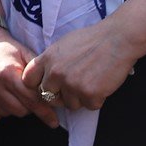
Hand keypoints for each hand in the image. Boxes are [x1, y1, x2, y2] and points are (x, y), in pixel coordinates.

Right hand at [0, 27, 57, 128]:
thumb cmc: (5, 49)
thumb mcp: (25, 54)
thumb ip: (39, 72)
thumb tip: (55, 92)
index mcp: (8, 73)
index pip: (32, 101)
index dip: (46, 111)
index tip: (53, 120)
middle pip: (20, 111)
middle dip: (29, 107)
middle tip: (28, 99)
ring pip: (5, 114)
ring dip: (12, 108)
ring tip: (12, 96)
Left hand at [23, 19, 138, 111]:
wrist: (117, 39)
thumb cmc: (92, 40)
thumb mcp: (62, 46)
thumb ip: (50, 61)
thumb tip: (44, 77)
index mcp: (47, 59)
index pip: (28, 81)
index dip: (38, 86)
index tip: (49, 86)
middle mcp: (56, 73)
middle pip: (48, 97)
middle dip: (60, 96)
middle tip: (74, 88)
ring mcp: (72, 84)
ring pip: (70, 104)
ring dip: (80, 98)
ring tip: (91, 82)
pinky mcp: (89, 93)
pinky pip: (90, 106)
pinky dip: (97, 99)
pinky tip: (102, 85)